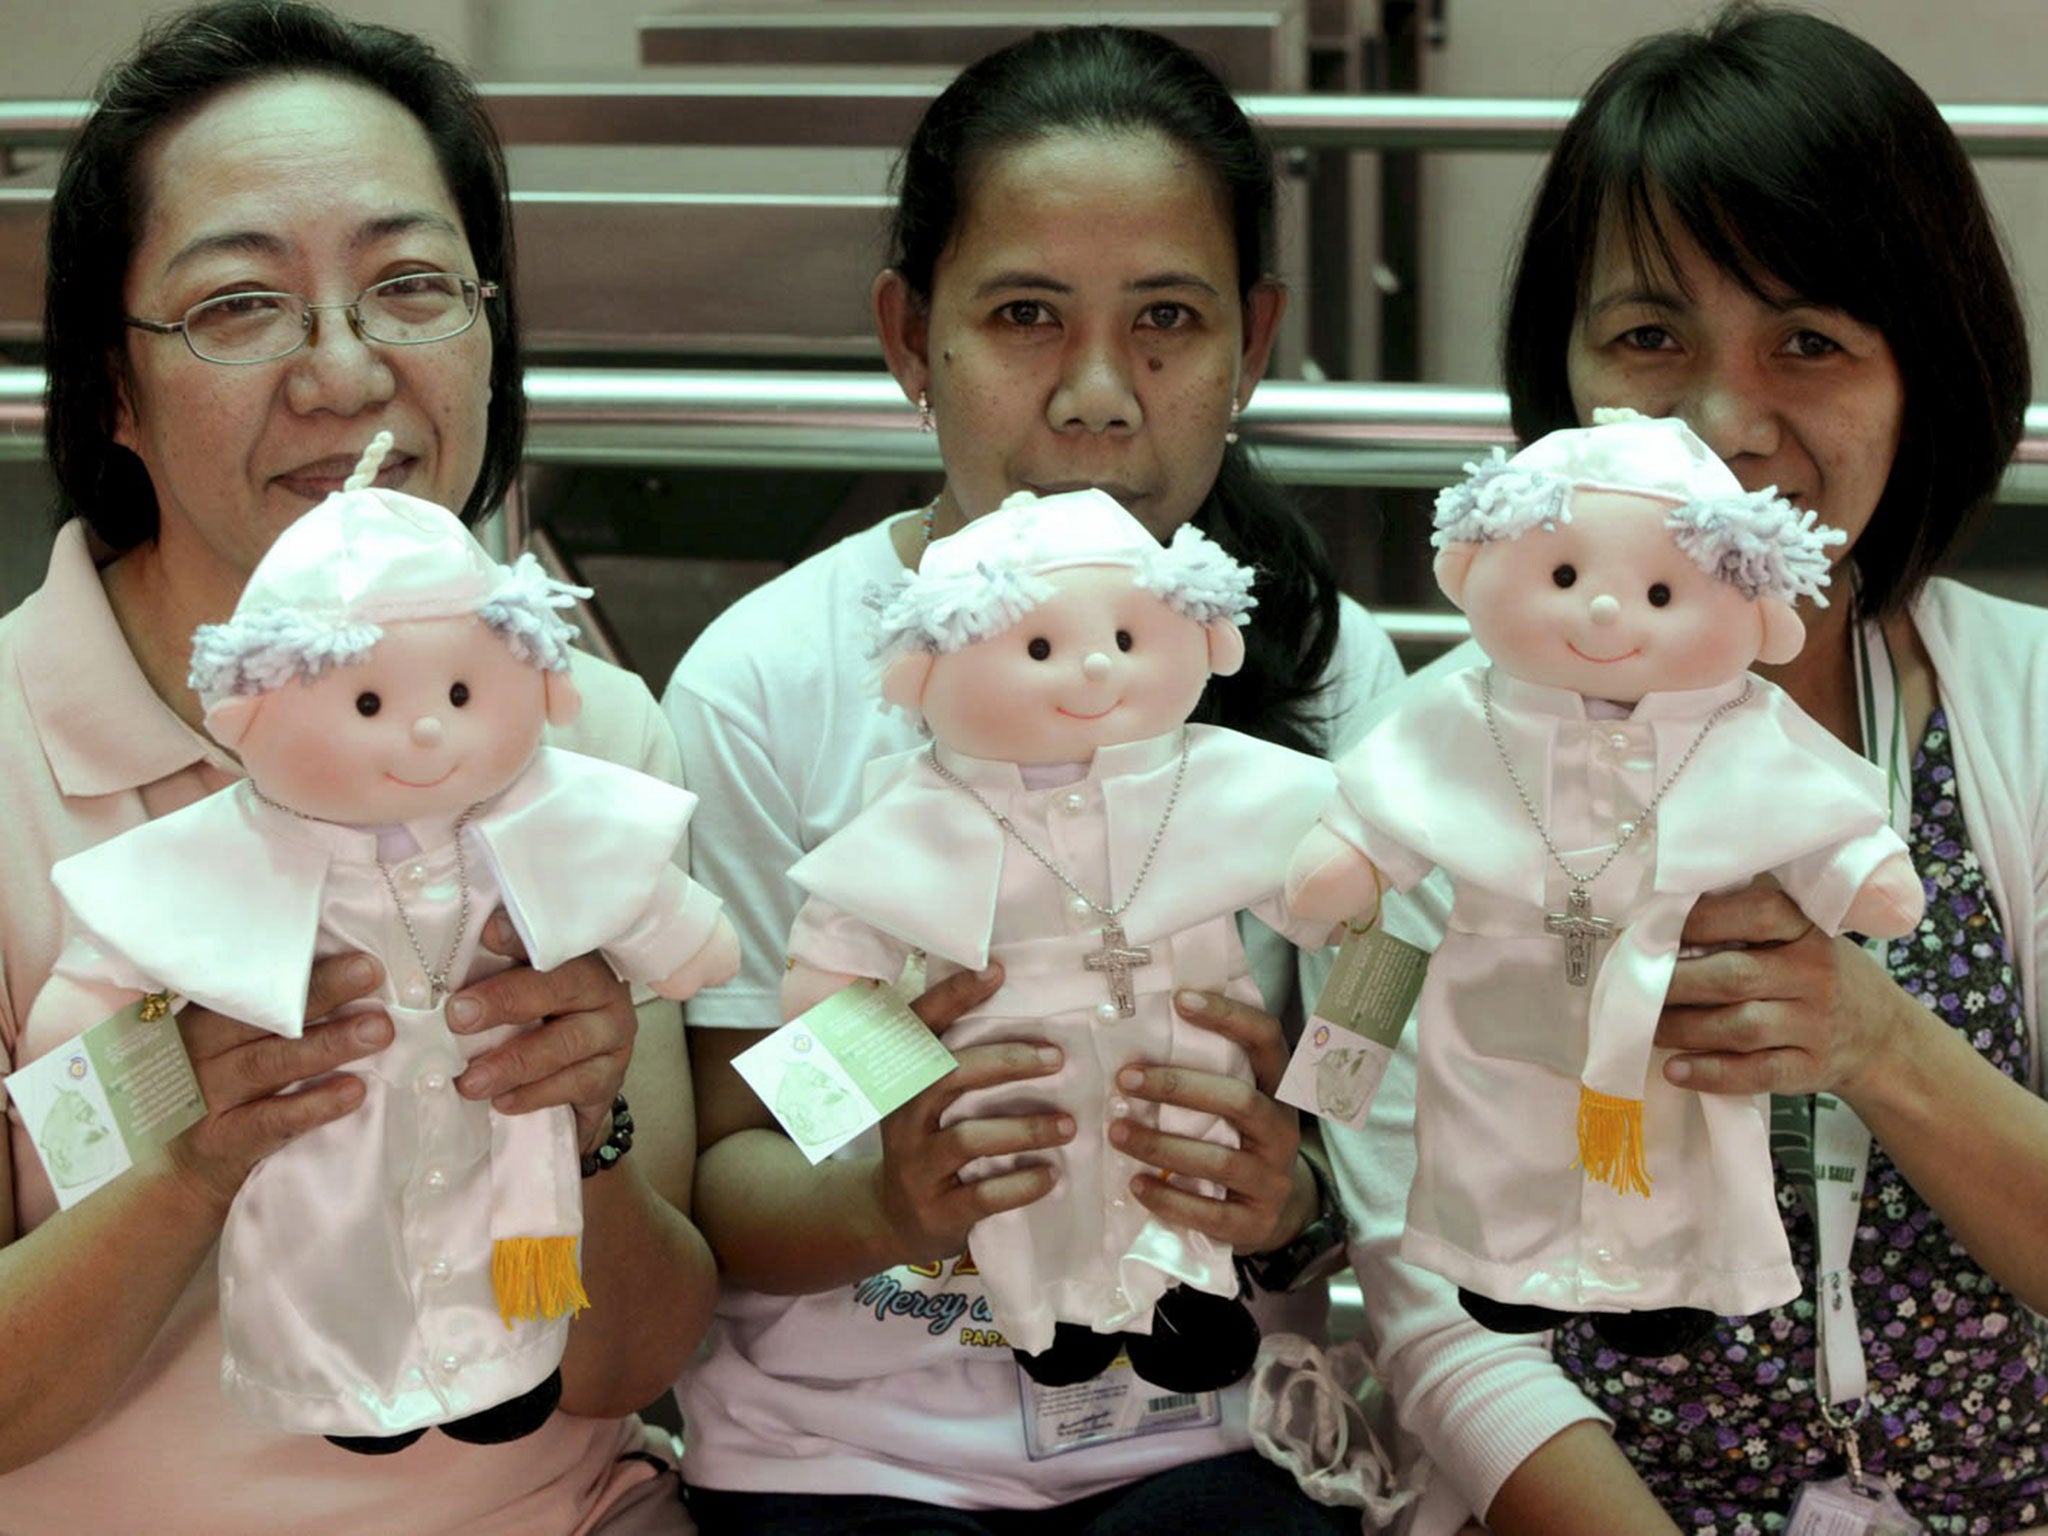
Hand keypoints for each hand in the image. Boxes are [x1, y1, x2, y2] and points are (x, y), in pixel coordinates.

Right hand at [169, 952, 391, 1215]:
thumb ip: (261, 1018)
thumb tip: (342, 975)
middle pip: (259, 1017)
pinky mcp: (222, 1143)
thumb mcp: (221, 1051)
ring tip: (379, 1029)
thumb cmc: (215, 1097)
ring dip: (328, 1044)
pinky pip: (273, 1121)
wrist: (170, 1179)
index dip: (291, 965)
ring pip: (270, 1064)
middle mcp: (195, 1054)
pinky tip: (355, 1091)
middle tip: (369, 970)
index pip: (244, 985)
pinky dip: (315, 1105)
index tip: (340, 945)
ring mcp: (205, 1100)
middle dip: (318, 990)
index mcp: (199, 1021)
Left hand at [449, 912, 636, 1152]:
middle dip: (507, 1001)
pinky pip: (576, 1085)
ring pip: (566, 1044)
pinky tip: (503, 1102)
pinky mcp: (610, 1078)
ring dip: (514, 1063)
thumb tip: (433, 965)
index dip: (520, 936)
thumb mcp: (518, 987)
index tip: (486, 933)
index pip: (551, 939)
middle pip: (561, 987)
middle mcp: (603, 991)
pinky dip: (536, 1095)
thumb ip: (490, 972)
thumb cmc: (537, 1018)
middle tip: (458, 1017)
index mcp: (579, 956)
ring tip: (470, 1082)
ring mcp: (611, 1036)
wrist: (579, 1069)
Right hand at [872, 963, 1074, 1265]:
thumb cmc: (929, 1141)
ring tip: (1069, 1126)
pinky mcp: (936, 1209)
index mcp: (905, 1079)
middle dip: (1007, 1063)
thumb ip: (960, 1060)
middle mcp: (904, 1116)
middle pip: (949, 1076)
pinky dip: (1020, 1185)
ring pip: (969, 1137)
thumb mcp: (929, 1099)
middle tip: (1058, 1059)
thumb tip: (1021, 1004)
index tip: (998, 970)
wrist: (893, 1216)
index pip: (921, 1026)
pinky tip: (1050, 1176)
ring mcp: (917, 1164)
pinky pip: (982, 1195)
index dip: (954, 995)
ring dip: (1025, 1129)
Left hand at [1108, 989, 1304, 1251]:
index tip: (1180, 998)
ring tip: (1116, 1132)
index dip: (1229, 1016)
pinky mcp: (1257, 1222)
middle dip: (1178, 1087)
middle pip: (1240, 1102)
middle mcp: (1283, 1130)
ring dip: (1162, 1146)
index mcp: (1278, 1089)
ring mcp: (1274, 1179)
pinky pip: (1213, 1214)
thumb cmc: (1237, 1140)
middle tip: (1125, 1079)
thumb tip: (1139, 1024)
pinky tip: (1135, 1185)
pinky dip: (1170, 1200)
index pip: (1266, 1039)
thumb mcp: (1235, 1103)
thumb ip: (1208, 1070)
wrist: (1274, 1213)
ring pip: (1220, 1160)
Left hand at [1657, 877, 1918, 1097]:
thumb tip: (1664, 916)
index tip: (1653, 928)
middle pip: (1733, 976)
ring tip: (1646, 1026)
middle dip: (1674, 982)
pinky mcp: (1810, 1069)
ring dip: (1681, 1028)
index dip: (1699, 920)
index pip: (1755, 914)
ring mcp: (1815, 1026)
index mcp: (1809, 930)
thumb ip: (1748, 923)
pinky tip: (1674, 1069)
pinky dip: (1710, 1073)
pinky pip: (1754, 1073)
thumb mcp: (1801, 935)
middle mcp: (1815, 975)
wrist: (1882, 1036)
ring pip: (1738, 1027)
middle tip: (1634, 984)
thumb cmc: (1817, 974)